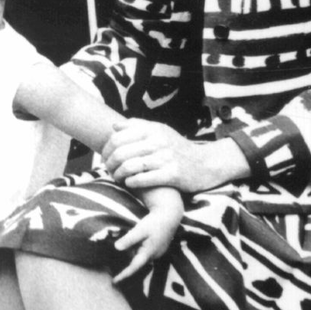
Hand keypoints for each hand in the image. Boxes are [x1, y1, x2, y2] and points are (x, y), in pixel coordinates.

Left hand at [103, 119, 222, 193]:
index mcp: (153, 129)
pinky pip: (143, 179)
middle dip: (110, 163)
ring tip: (117, 178)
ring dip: (119, 174)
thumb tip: (114, 126)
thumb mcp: (161, 131)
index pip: (118, 137)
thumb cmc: (178, 148)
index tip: (104, 158)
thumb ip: (138, 126)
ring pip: (130, 166)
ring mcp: (166, 158)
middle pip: (121, 152)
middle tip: (108, 170)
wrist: (206, 164)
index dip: (107, 149)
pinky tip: (129, 183)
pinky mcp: (172, 174)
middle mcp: (159, 141)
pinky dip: (132, 182)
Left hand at [112, 188, 183, 284]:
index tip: (114, 282)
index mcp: (148, 254)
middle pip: (136, 264)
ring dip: (130, 257)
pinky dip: (135, 252)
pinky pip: (143, 253)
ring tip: (118, 256)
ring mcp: (156, 253)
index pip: (133, 268)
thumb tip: (117, 248)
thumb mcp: (140, 230)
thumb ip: (129, 239)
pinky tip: (130, 247)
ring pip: (139, 258)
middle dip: (125, 266)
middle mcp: (153, 256)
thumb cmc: (155, 223)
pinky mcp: (156, 248)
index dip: (123, 275)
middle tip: (111, 269)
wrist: (170, 216)